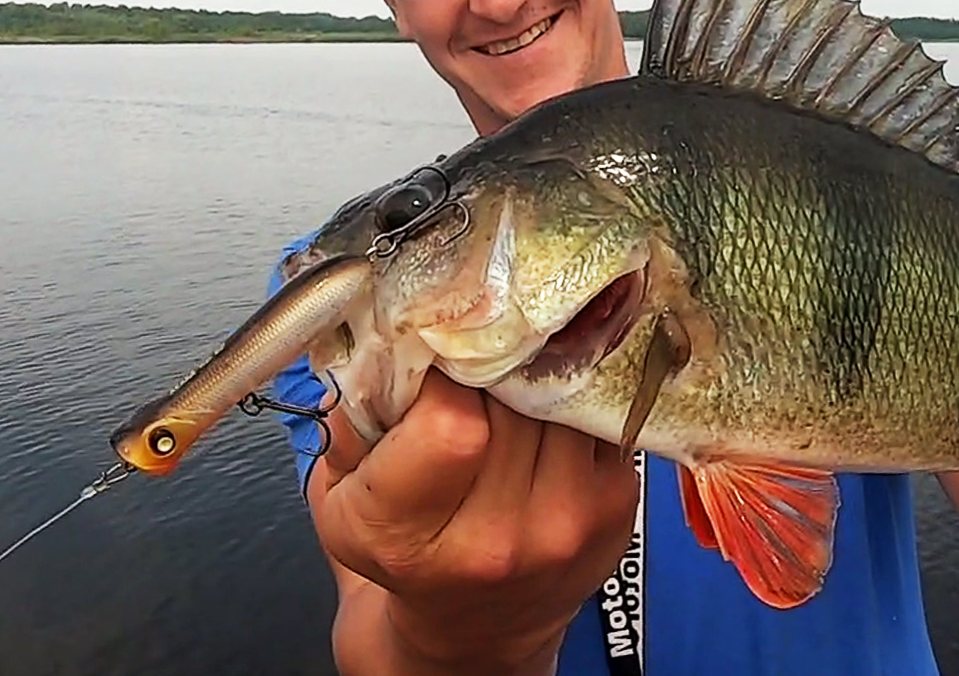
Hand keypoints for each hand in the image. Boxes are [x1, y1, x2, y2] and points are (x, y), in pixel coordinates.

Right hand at [308, 369, 639, 675]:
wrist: (476, 631)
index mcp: (410, 536)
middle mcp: (498, 538)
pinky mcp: (617, 505)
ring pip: (563, 392)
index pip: (450, 420)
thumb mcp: (341, 494)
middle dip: (492, 359)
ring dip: (537, 370)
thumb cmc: (403, 552)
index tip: (433, 360)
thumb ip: (352, 415)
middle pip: (513, 396)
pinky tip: (546, 405)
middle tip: (472, 353)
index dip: (443, 372)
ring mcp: (568, 522)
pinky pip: (600, 410)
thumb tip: (385, 328)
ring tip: (509, 377)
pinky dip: (573, 395)